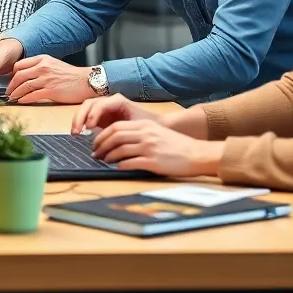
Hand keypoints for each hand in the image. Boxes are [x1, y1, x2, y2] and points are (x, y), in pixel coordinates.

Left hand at [6, 55, 94, 104]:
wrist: (87, 81)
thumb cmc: (72, 75)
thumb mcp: (54, 64)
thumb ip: (40, 67)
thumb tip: (27, 75)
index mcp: (43, 59)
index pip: (20, 65)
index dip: (12, 74)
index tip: (9, 80)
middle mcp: (43, 67)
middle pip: (19, 76)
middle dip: (11, 85)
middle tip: (8, 92)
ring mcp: (47, 79)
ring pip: (24, 86)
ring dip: (16, 94)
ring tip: (12, 98)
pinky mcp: (51, 91)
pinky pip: (33, 95)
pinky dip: (24, 99)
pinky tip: (21, 101)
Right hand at [72, 94, 161, 135]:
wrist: (154, 125)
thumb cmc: (149, 124)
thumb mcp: (141, 126)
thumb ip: (129, 129)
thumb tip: (119, 137)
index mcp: (118, 101)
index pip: (101, 104)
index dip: (93, 114)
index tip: (89, 127)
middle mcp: (108, 102)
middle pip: (89, 104)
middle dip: (81, 117)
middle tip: (77, 132)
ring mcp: (103, 108)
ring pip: (85, 109)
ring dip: (78, 119)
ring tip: (75, 134)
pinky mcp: (99, 116)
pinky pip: (85, 116)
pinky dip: (80, 123)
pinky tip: (79, 133)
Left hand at [92, 119, 224, 176]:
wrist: (197, 154)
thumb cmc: (177, 145)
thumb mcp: (157, 132)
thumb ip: (139, 133)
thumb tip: (118, 141)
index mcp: (145, 125)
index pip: (116, 127)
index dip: (102, 135)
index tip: (96, 143)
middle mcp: (145, 134)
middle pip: (114, 136)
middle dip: (101, 145)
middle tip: (95, 153)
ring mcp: (149, 148)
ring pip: (119, 150)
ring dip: (108, 156)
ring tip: (104, 161)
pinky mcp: (153, 162)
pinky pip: (130, 163)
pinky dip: (120, 165)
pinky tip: (117, 168)